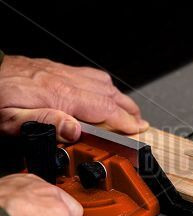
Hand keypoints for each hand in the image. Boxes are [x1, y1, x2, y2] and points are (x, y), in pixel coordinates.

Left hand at [0, 55, 148, 141]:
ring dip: (120, 97)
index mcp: (58, 96)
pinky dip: (105, 85)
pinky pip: (89, 74)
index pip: (102, 108)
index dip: (124, 120)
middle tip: (140, 122)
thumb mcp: (10, 120)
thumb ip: (45, 123)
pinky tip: (106, 91)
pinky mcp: (56, 69)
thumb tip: (75, 130)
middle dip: (128, 109)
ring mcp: (62, 72)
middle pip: (108, 94)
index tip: (137, 129)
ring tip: (129, 109)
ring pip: (102, 82)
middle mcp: (65, 81)